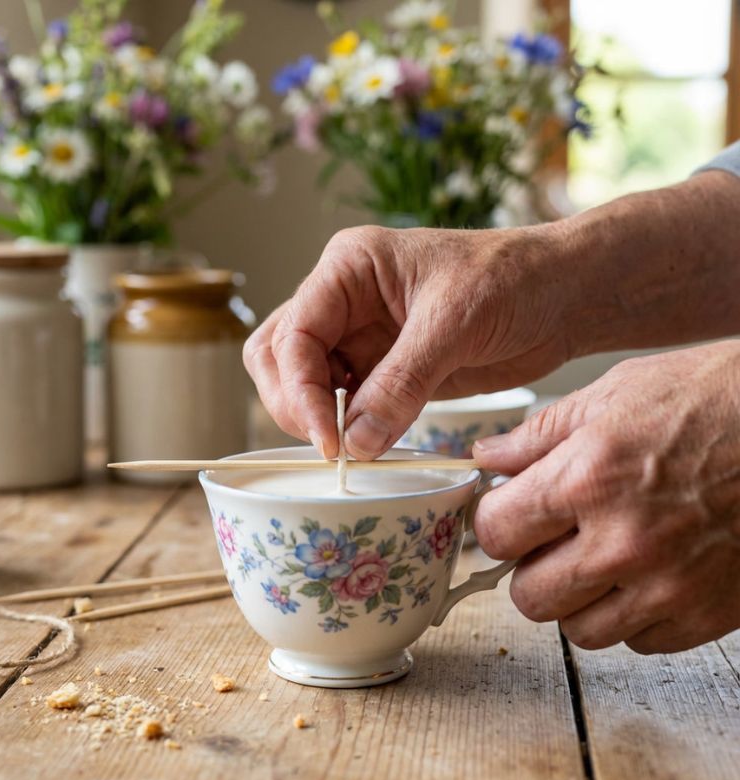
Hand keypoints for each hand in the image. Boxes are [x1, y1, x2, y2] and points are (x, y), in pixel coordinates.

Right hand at [244, 224, 571, 458]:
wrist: (561, 296)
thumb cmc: (513, 280)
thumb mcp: (454, 323)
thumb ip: (401, 383)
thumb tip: (355, 444)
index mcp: (348, 268)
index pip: (293, 332)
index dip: (299, 389)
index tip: (329, 439)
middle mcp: (343, 301)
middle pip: (281, 357)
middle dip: (296, 404)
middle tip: (333, 447)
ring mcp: (361, 337)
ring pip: (305, 384)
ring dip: (318, 420)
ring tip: (352, 449)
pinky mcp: (384, 370)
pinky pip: (346, 404)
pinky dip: (349, 429)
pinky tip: (369, 444)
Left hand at [473, 341, 739, 653]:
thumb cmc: (709, 399)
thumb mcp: (612, 394)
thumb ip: (538, 434)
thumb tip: (488, 457)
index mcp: (588, 478)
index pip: (495, 533)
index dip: (495, 522)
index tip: (508, 514)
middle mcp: (623, 541)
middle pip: (528, 595)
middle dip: (530, 567)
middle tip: (551, 540)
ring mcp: (668, 585)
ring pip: (579, 630)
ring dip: (578, 598)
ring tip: (599, 557)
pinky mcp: (707, 613)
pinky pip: (638, 640)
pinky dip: (631, 614)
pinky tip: (644, 572)